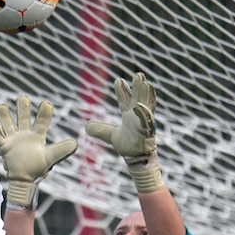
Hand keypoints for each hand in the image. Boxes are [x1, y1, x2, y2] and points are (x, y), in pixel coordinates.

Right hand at [0, 95, 76, 207]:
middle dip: (23, 107)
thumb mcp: (51, 158)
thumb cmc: (38, 168)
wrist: (24, 180)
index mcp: (38, 136)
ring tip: (2, 106)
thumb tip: (75, 143)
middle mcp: (25, 134)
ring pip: (8, 122)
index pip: (42, 121)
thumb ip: (61, 150)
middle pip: (23, 117)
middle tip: (23, 97)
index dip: (44, 112)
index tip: (46, 104)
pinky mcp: (4, 146)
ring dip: (4, 114)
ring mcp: (14, 139)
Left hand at [84, 73, 161, 192]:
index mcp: (130, 115)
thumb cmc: (128, 145)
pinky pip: (146, 121)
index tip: (118, 80)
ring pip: (146, 106)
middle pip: (139, 98)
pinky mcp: (147, 131)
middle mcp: (138, 116)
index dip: (122, 91)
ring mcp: (144, 123)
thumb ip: (99, 129)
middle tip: (138, 75)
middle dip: (138, 87)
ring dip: (146, 95)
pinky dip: (143, 113)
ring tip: (146, 83)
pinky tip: (140, 106)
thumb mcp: (110, 136)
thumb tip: (86, 126)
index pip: (126, 100)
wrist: (137, 159)